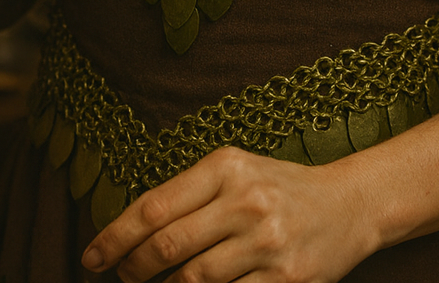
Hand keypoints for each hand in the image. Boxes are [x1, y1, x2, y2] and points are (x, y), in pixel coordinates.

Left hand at [81, 146, 378, 282]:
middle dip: (131, 269)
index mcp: (227, 166)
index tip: (90, 257)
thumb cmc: (279, 189)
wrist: (348, 205)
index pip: (155, 207)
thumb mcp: (235, 173)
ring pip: (192, 281)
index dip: (115, 237)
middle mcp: (247, 201)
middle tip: (120, 277)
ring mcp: (267, 243)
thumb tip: (130, 235)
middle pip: (167, 247)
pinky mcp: (285, 280)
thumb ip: (188, 196)